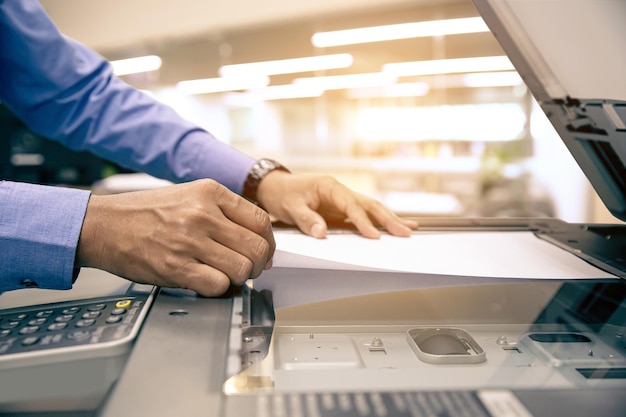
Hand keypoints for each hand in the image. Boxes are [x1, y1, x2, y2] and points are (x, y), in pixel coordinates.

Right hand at [76, 179, 274, 296]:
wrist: (104, 224)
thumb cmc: (146, 212)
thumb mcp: (189, 195)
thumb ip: (224, 212)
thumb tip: (256, 238)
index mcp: (210, 192)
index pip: (261, 221)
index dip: (268, 242)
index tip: (264, 252)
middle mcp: (203, 214)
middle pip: (257, 247)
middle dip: (258, 264)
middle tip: (247, 268)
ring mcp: (189, 241)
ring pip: (242, 269)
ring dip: (239, 278)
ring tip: (226, 275)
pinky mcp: (175, 267)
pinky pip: (218, 286)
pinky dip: (218, 289)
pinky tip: (207, 283)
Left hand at [256, 171, 417, 238]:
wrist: (275, 186)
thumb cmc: (283, 194)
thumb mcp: (290, 207)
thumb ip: (306, 219)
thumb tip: (322, 233)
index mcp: (329, 187)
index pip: (351, 205)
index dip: (363, 222)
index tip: (374, 236)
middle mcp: (340, 191)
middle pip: (369, 204)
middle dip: (388, 219)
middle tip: (405, 233)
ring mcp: (342, 200)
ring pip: (371, 209)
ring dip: (389, 219)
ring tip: (409, 230)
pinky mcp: (342, 210)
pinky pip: (363, 215)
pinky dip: (379, 221)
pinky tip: (395, 226)